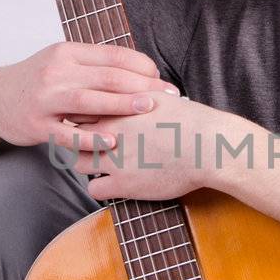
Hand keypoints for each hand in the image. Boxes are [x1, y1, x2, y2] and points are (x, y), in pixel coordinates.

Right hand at [0, 41, 178, 147]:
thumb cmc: (38, 80)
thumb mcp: (63, 61)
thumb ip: (96, 64)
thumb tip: (142, 69)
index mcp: (68, 52)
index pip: (113, 55)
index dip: (142, 66)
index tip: (162, 79)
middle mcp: (57, 71)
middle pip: (107, 76)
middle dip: (143, 86)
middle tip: (169, 96)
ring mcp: (46, 98)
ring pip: (90, 101)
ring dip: (123, 105)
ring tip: (150, 110)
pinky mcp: (36, 125)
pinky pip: (67, 133)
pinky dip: (91, 137)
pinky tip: (112, 141)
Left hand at [47, 93, 238, 201]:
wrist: (205, 146)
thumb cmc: (189, 121)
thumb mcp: (160, 97)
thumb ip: (138, 93)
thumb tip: (135, 89)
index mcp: (118, 108)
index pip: (82, 108)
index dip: (85, 116)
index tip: (93, 122)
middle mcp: (109, 132)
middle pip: (73, 135)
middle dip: (80, 140)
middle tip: (95, 144)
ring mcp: (113, 158)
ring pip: (78, 163)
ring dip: (87, 164)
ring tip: (103, 165)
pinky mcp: (122, 184)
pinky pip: (93, 189)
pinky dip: (100, 187)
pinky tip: (114, 183)